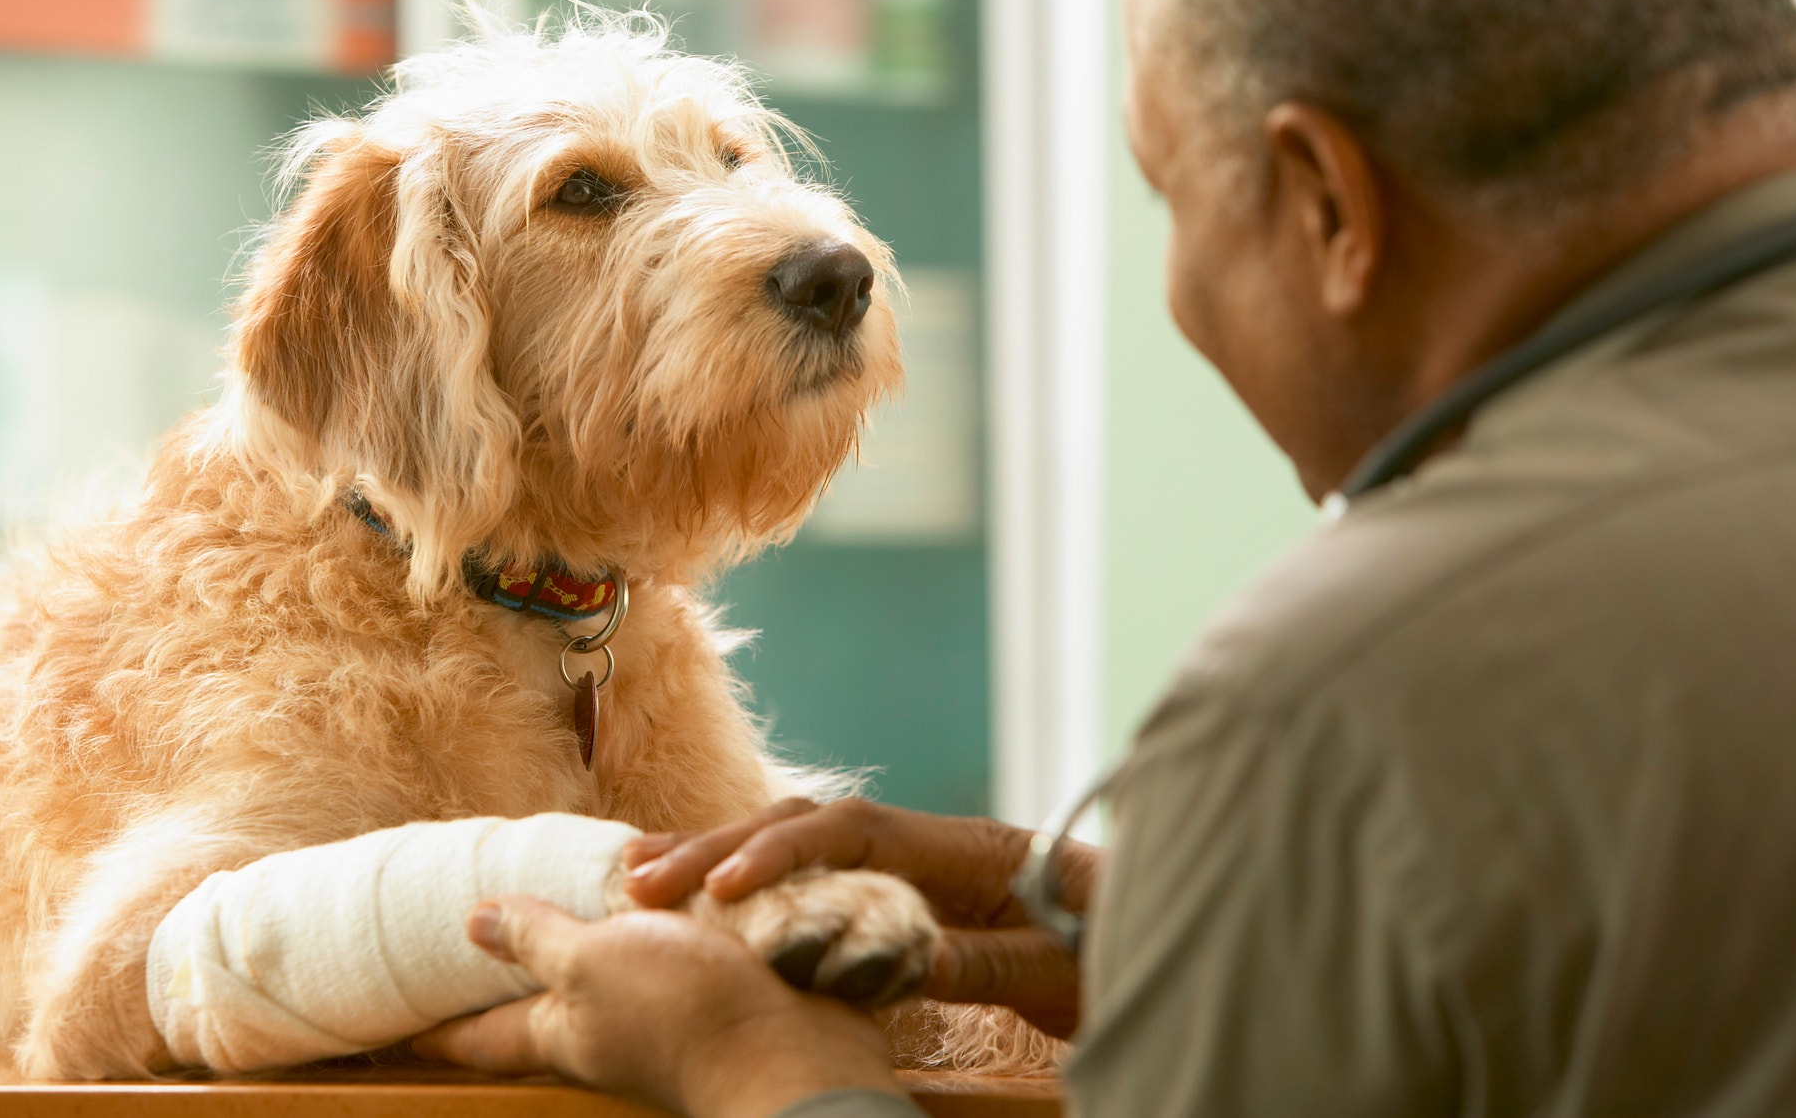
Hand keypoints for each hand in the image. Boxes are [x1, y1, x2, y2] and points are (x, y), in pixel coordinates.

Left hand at [413, 896, 901, 1117]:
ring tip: (551, 915)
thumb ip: (537, 939)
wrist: (791, 1046)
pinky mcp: (708, 997)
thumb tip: (472, 923)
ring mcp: (657, 1018)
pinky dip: (645, 934)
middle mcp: (603, 1031)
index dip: (435, 1032)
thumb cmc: (681, 1011)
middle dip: (504, 989)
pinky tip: (652, 905)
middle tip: (466, 957)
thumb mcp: (591, 963)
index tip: (392, 1030)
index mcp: (563, 1029)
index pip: (480, 1038)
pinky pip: (661, 961)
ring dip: (578, 950)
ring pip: (601, 983)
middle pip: (537, 1015)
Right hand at [622, 799, 1100, 1036]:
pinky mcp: (904, 888)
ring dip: (723, 856)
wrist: (1154, 933)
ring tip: (641, 874)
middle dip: (722, 849)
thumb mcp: (1057, 968)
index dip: (783, 854)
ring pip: (801, 843)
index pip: (854, 832)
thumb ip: (986, 959)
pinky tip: (704, 892)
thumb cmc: (1113, 950)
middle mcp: (929, 841)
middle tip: (644, 881)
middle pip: (808, 825)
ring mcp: (912, 860)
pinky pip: (818, 874)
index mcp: (964, 848)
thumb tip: (906, 956)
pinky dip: (758, 878)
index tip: (724, 889)